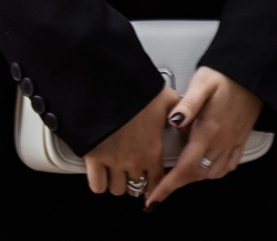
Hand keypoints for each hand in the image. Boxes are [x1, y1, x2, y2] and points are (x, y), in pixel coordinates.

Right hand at [82, 83, 180, 198]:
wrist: (108, 88)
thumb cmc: (137, 91)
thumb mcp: (166, 98)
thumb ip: (178, 111)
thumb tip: (184, 119)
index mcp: (152, 150)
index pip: (157, 181)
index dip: (155, 183)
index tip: (152, 181)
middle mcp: (133, 161)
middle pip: (136, 187)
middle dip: (136, 181)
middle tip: (134, 173)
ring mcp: (112, 162)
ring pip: (117, 189)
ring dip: (119, 183)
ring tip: (118, 173)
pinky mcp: (93, 159)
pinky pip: (97, 185)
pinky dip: (100, 183)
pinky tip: (103, 174)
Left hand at [144, 66, 262, 208]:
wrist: (253, 74)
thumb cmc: (226, 76)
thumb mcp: (202, 84)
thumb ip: (187, 104)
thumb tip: (174, 120)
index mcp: (209, 131)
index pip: (185, 168)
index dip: (167, 186)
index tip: (153, 198)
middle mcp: (222, 142)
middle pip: (196, 175)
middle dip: (177, 184)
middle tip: (160, 186)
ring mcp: (233, 143)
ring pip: (212, 174)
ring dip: (194, 178)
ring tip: (180, 174)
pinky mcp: (240, 140)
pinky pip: (229, 166)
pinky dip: (215, 172)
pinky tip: (207, 166)